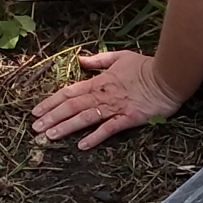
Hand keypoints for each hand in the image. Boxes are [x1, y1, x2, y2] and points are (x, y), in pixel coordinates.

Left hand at [31, 49, 182, 149]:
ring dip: (65, 127)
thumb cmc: (146, 66)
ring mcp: (115, 108)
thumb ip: (99, 60)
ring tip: (49, 136)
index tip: (36, 111)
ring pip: (84, 118)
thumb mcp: (120, 57)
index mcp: (99, 81)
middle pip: (71, 107)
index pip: (69, 92)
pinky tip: (81, 145)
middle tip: (35, 128)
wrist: (168, 76)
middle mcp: (102, 95)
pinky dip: (94, 137)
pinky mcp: (128, 118)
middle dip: (51, 117)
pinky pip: (108, 129)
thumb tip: (81, 60)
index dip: (51, 102)